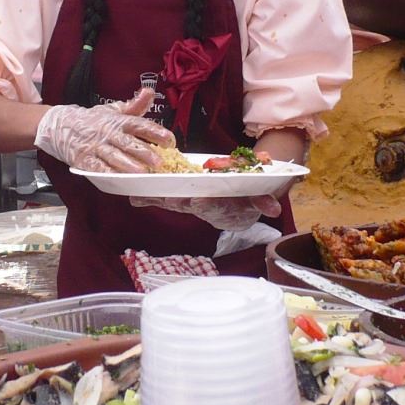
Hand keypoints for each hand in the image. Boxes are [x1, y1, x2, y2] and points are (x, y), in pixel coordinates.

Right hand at [34, 89, 173, 172]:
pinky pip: (96, 167)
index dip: (156, 132)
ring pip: (114, 156)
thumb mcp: (114, 111)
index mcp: (119, 121)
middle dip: (144, 152)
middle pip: (128, 142)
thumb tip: (149, 92)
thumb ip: (134, 105)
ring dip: (128, 164)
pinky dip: (107, 173)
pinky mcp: (84, 159)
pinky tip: (117, 178)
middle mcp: (108, 133)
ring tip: (141, 172)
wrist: (61, 125)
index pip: (140, 125)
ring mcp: (96, 146)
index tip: (170, 141)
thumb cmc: (93, 120)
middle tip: (159, 161)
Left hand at [130, 193, 281, 229]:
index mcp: (219, 205)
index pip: (212, 206)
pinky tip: (131, 197)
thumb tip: (273, 208)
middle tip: (163, 195)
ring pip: (170, 201)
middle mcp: (201, 206)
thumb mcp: (256, 198)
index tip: (199, 200)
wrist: (235, 202)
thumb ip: (263, 201)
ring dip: (156, 199)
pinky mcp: (175, 198)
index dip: (206, 203)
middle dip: (174, 200)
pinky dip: (146, 198)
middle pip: (186, 204)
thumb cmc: (244, 196)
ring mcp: (187, 203)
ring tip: (140, 196)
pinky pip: (159, 198)